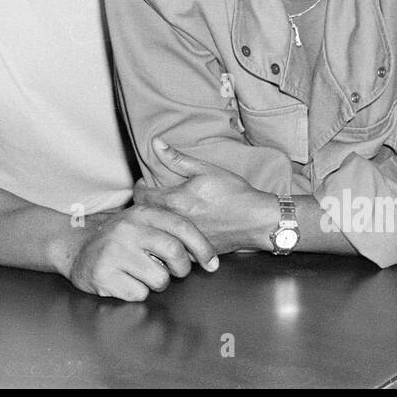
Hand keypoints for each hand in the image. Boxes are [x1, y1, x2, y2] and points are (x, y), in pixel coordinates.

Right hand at [58, 205, 218, 301]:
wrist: (75, 250)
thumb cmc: (119, 241)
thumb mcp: (140, 224)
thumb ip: (168, 231)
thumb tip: (205, 254)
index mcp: (141, 213)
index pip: (181, 226)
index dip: (202, 247)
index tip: (212, 264)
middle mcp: (127, 229)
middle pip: (175, 253)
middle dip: (181, 269)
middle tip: (175, 272)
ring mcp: (114, 252)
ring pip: (159, 278)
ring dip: (157, 284)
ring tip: (143, 275)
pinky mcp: (104, 274)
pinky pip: (139, 294)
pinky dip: (137, 293)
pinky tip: (125, 282)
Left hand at [134, 137, 271, 253]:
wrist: (257, 220)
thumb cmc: (234, 193)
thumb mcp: (206, 170)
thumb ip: (177, 159)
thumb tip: (156, 143)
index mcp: (175, 201)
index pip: (140, 197)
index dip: (139, 187)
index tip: (146, 183)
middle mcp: (176, 223)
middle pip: (145, 216)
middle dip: (145, 204)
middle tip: (154, 195)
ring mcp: (184, 241)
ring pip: (158, 233)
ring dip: (157, 222)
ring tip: (166, 212)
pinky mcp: (193, 253)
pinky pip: (173, 246)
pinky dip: (172, 237)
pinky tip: (180, 229)